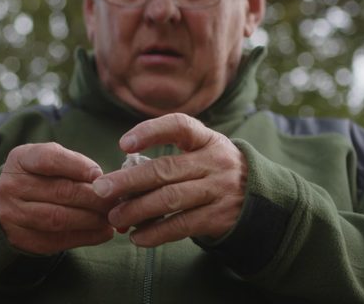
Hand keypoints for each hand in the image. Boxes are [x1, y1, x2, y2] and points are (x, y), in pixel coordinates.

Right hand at [0, 143, 114, 254]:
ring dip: (91, 219)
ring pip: (59, 218)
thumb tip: (104, 181)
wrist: (11, 203)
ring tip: (111, 217)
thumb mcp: (50, 160)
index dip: (77, 166)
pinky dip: (85, 237)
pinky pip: (57, 240)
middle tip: (116, 200)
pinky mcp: (22, 238)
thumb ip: (74, 165)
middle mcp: (11, 186)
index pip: (49, 159)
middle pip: (59, 191)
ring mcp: (13, 214)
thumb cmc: (40, 177)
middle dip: (94, 197)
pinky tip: (102, 232)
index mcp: (20, 160)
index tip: (99, 174)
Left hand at [92, 113, 246, 246]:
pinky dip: (155, 233)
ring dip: (136, 210)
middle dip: (127, 181)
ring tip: (114, 218)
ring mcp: (219, 190)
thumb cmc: (212, 173)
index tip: (123, 144)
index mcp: (206, 139)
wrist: (261, 200)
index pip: (178, 126)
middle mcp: (215, 162)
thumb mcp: (199, 155)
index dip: (150, 132)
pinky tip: (137, 237)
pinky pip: (181, 225)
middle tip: (101, 190)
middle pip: (164, 169)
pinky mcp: (220, 217)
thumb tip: (119, 184)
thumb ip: (165, 163)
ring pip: (170, 199)